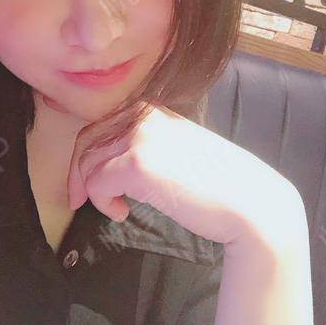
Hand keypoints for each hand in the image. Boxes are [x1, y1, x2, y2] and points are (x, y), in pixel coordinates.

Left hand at [67, 104, 303, 249]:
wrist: (247, 200)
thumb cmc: (215, 182)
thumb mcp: (175, 150)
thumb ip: (146, 145)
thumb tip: (111, 162)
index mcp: (152, 111)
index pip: (100, 123)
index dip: (85, 151)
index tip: (82, 178)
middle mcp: (142, 116)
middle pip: (87, 139)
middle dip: (78, 171)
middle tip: (79, 199)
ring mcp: (139, 137)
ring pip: (88, 162)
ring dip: (93, 190)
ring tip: (115, 208)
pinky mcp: (137, 163)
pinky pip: (97, 183)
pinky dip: (102, 203)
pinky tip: (121, 213)